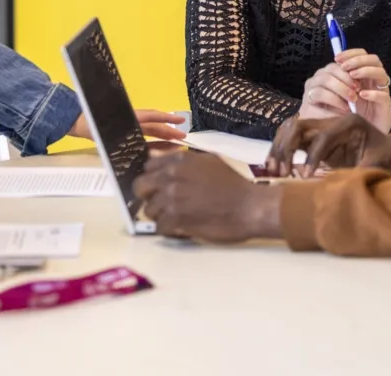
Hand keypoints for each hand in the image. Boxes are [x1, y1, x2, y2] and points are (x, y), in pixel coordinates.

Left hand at [69, 109, 187, 141]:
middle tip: (184, 137)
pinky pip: (143, 141)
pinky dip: (153, 145)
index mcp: (131, 116)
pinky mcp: (126, 137)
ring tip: (177, 146)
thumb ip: (125, 127)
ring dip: (164, 139)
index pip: (153, 116)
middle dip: (170, 131)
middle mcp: (133, 122)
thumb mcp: (109, 123)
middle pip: (155, 126)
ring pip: (151, 134)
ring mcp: (131, 130)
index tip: (181, 121)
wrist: (79, 123)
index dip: (167, 118)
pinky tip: (162, 152)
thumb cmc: (94, 121)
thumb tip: (136, 128)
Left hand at [132, 151, 282, 241]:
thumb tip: (167, 165)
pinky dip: (169, 230)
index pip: (148, 166)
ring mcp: (172, 197)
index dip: (153, 178)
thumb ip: (185, 162)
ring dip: (161, 215)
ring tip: (177, 217)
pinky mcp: (176, 219)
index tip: (160, 186)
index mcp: (180, 160)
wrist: (250, 206)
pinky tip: (182, 227)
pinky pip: (159, 227)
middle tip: (164, 204)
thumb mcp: (209, 161)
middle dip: (150, 196)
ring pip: (149, 209)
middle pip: (141, 187)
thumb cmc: (233, 185)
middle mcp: (172, 176)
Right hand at [267, 113, 390, 178]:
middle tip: (282, 172)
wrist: (388, 150)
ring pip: (290, 129)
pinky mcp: (313, 138)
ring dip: (279, 148)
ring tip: (273, 170)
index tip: (304, 176)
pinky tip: (273, 167)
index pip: (323, 136)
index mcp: (349, 124)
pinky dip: (280, 150)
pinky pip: (291, 139)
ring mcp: (320, 128)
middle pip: (300, 126)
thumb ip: (363, 172)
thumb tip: (344, 187)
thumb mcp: (379, 164)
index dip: (312, 156)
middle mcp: (331, 121)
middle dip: (287, 147)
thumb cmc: (385, 157)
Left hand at [337, 49, 390, 133]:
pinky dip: (373, 93)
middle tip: (345, 67)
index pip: (363, 55)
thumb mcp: (344, 92)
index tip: (337, 59)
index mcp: (366, 74)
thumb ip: (342, 79)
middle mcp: (376, 80)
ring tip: (352, 77)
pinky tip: (361, 95)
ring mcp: (382, 92)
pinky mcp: (385, 106)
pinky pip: (383, 96)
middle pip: (374, 60)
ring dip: (366, 72)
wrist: (365, 132)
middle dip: (358, 61)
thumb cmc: (353, 110)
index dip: (351, 54)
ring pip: (381, 74)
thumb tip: (333, 66)